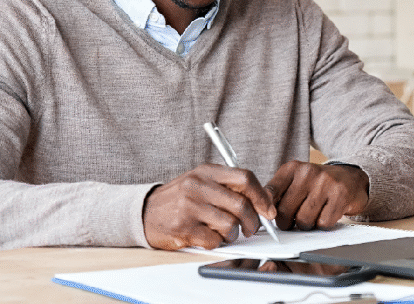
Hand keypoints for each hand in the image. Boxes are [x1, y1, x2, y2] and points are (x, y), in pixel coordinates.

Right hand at [142, 164, 276, 249]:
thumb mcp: (202, 182)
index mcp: (207, 171)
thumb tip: (264, 201)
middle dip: (252, 221)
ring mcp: (189, 207)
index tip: (268, 210)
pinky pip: (213, 240)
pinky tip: (208, 237)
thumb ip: (229, 187)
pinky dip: (216, 243)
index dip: (262, 196)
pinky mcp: (183, 228)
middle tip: (250, 229)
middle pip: (241, 204)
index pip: (245, 178)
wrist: (144, 212)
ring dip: (233, 234)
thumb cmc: (180, 199)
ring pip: (230, 224)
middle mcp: (198, 186)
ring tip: (226, 233)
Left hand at [266, 161, 368, 230]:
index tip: (270, 218)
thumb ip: (277, 194)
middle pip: (284, 212)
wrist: (350, 178)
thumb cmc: (317, 184)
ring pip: (303, 220)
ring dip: (306, 225)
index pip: (269, 194)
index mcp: (292, 168)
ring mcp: (324, 182)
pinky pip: (322, 223)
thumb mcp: (295, 181)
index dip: (267, 211)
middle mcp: (307, 172)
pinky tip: (326, 213)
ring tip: (312, 214)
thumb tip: (260, 214)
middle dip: (288, 222)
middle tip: (295, 219)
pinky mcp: (340, 195)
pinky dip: (323, 225)